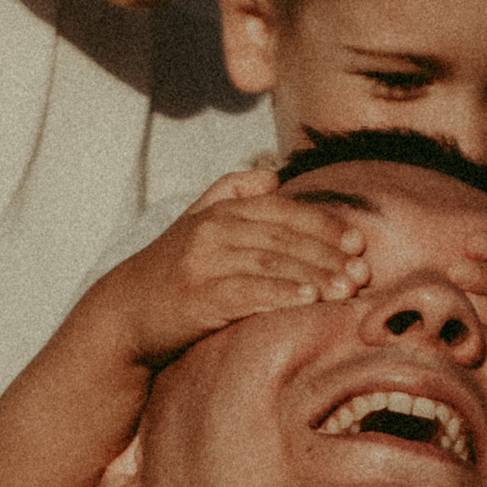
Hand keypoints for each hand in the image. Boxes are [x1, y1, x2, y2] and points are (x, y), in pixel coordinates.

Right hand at [115, 166, 367, 364]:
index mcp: (219, 211)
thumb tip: (274, 173)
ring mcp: (203, 262)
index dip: (322, 224)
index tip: (357, 241)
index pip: (282, 211)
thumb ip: (231, 192)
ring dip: (315, 276)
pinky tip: (308, 301)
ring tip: (347, 289)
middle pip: (283, 237)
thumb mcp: (194, 222)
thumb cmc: (169, 271)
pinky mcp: (197, 297)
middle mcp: (212, 230)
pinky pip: (247, 292)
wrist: (123, 313)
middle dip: (328, 254)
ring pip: (270, 263)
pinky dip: (281, 295)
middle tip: (363, 271)